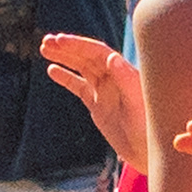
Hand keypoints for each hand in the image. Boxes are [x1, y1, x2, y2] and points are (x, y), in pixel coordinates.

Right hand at [41, 31, 145, 169]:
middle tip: (46, 41)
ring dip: (64, 57)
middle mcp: (114, 78)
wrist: (147, 151)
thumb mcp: (137, 103)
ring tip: (44, 48)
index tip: (60, 40)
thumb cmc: (148, 127)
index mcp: (125, 73)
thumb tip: (111, 56)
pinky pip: (79, 87)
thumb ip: (126, 79)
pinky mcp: (98, 105)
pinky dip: (66, 77)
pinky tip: (52, 69)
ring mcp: (105, 91)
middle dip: (67, 48)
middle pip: (87, 57)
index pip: (98, 52)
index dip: (79, 45)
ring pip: (81, 68)